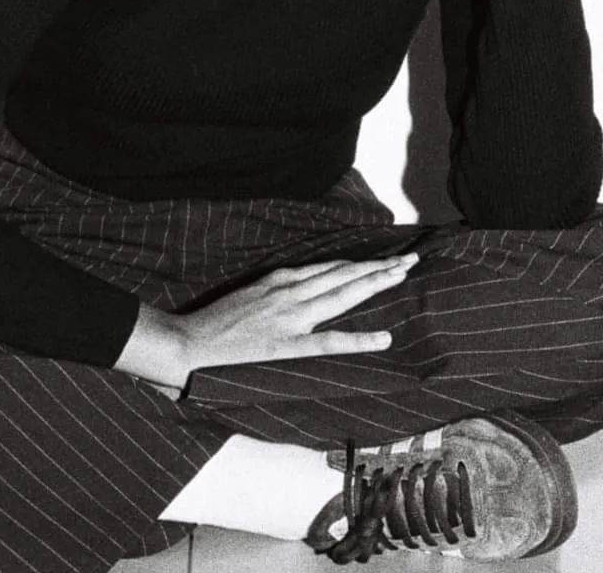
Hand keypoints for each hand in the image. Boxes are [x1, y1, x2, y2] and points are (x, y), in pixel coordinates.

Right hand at [114, 254, 415, 391]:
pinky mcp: (288, 344)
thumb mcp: (252, 292)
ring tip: (402, 277)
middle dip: (380, 268)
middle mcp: (291, 290)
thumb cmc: (218, 319)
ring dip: (376, 285)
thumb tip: (307, 286)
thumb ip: (279, 289)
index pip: (332, 267)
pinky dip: (360, 337)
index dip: (362, 263)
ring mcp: (291, 315)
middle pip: (345, 275)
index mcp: (282, 277)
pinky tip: (384, 337)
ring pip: (343, 295)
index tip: (386, 259)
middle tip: (410, 261)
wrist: (191, 341)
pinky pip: (331, 340)